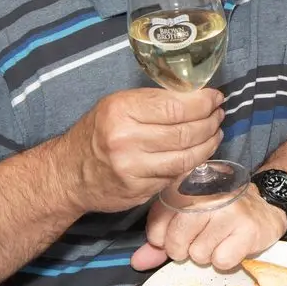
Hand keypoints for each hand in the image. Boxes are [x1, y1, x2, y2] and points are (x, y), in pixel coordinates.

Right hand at [61, 86, 224, 214]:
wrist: (67, 174)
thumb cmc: (97, 133)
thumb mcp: (116, 106)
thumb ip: (152, 102)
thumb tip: (196, 95)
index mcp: (121, 110)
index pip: (175, 106)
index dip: (203, 102)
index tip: (216, 97)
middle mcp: (126, 139)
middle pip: (185, 131)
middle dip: (210, 122)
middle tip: (219, 115)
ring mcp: (133, 168)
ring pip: (186, 156)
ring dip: (208, 144)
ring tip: (216, 133)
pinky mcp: (139, 190)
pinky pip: (176, 174)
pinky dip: (193, 162)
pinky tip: (199, 153)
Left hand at [131, 184, 286, 271]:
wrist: (265, 208)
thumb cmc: (219, 215)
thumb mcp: (187, 220)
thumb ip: (161, 239)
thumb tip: (137, 261)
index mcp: (186, 184)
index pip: (157, 224)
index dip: (163, 239)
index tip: (179, 234)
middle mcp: (206, 192)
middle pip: (176, 242)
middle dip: (185, 250)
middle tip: (201, 239)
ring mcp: (228, 208)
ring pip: (198, 254)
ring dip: (208, 254)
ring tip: (220, 238)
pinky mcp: (247, 227)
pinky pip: (221, 260)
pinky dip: (226, 259)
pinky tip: (234, 243)